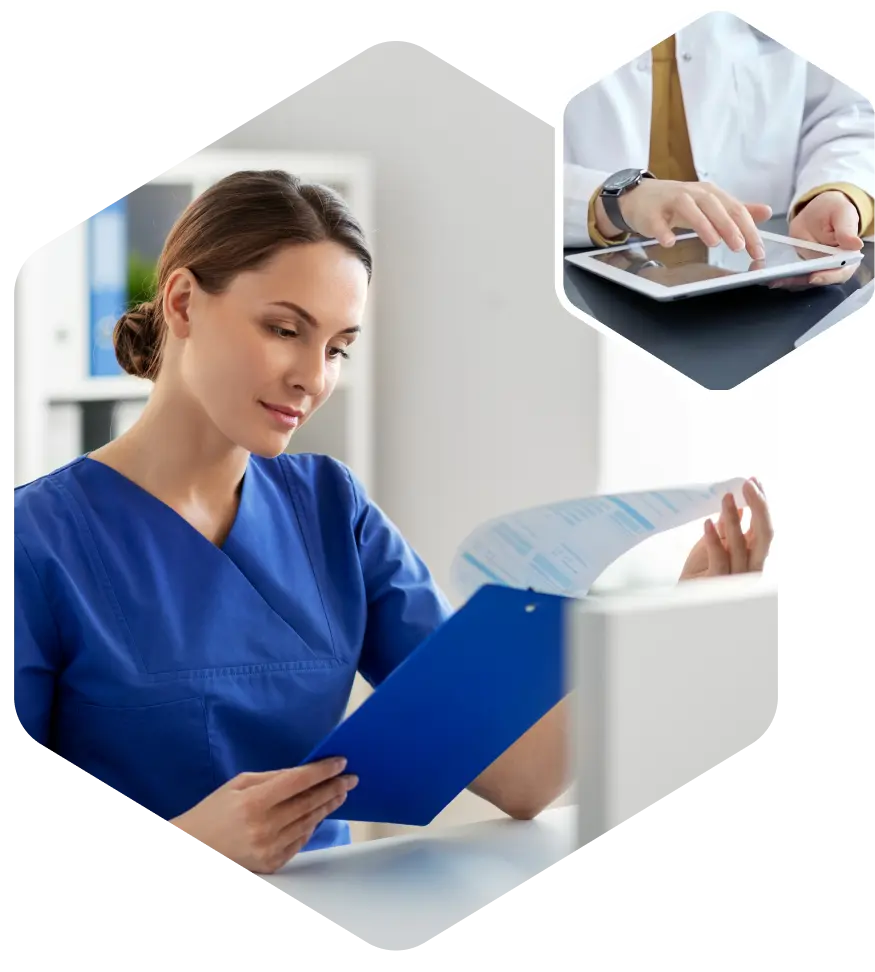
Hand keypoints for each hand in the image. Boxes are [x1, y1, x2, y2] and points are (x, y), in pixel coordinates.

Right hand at [169, 757, 358, 873]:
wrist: (193, 850)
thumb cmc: (213, 812)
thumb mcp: (238, 785)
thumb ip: (272, 778)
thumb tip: (303, 773)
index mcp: (253, 803)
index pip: (298, 782)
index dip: (322, 771)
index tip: (341, 762)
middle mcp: (264, 828)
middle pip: (309, 803)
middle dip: (333, 788)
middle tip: (350, 778)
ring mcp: (269, 849)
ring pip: (308, 823)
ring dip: (328, 807)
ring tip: (341, 793)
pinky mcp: (271, 865)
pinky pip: (299, 842)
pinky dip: (311, 826)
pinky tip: (320, 814)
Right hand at [596, 179, 771, 257]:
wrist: (640, 197)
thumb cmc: (677, 204)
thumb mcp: (709, 204)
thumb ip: (735, 210)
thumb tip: (766, 212)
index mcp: (710, 193)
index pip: (734, 209)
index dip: (748, 229)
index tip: (758, 249)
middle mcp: (693, 194)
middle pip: (714, 207)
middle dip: (729, 227)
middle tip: (740, 247)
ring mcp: (670, 202)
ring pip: (689, 210)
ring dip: (703, 225)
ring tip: (714, 243)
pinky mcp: (651, 213)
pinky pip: (657, 222)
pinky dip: (663, 232)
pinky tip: (670, 242)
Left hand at [679, 479, 772, 580]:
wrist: (686, 594)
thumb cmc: (702, 569)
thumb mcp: (716, 542)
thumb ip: (728, 526)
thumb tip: (737, 503)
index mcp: (754, 554)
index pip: (764, 525)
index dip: (762, 503)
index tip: (754, 480)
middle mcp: (751, 565)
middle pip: (763, 534)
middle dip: (759, 506)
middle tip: (748, 484)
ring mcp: (736, 576)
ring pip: (740, 545)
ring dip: (733, 518)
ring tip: (726, 497)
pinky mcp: (718, 582)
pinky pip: (719, 559)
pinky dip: (713, 539)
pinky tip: (707, 523)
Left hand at [772, 190, 863, 288]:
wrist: (818, 211)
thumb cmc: (835, 211)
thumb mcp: (842, 215)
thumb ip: (847, 230)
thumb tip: (855, 244)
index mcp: (847, 257)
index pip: (840, 273)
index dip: (827, 277)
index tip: (813, 277)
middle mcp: (831, 268)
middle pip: (816, 280)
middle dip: (799, 282)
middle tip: (781, 280)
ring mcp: (814, 269)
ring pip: (801, 281)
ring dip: (786, 281)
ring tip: (770, 279)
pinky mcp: (800, 268)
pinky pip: (789, 275)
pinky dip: (778, 276)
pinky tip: (765, 274)